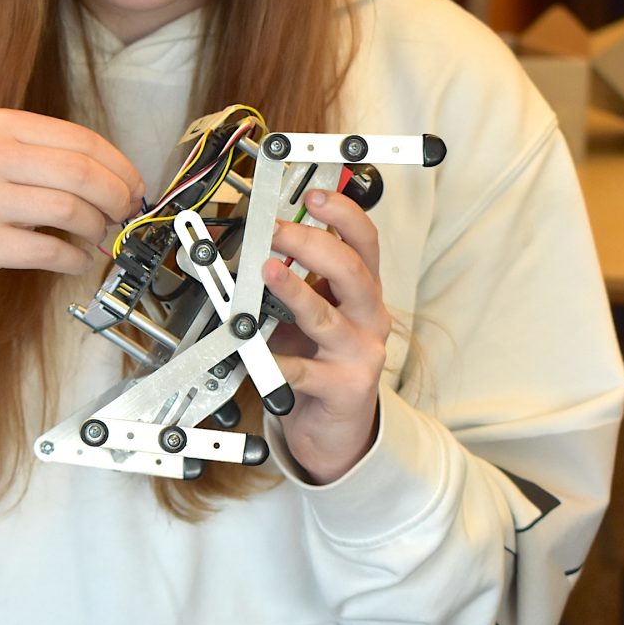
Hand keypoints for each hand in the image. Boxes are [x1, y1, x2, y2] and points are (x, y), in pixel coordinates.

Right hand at [0, 109, 143, 285]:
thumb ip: (50, 156)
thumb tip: (119, 179)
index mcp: (3, 126)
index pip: (83, 140)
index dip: (121, 167)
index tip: (135, 186)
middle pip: (82, 173)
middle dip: (117, 197)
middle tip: (124, 213)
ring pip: (70, 210)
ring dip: (97, 228)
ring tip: (96, 234)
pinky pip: (49, 251)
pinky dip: (74, 258)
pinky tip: (76, 258)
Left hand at [262, 188, 389, 484]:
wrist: (338, 428)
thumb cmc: (321, 363)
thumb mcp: (314, 315)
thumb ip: (296, 281)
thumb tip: (257, 246)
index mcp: (363, 292)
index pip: (364, 242)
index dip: (343, 214)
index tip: (315, 195)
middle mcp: (368, 318)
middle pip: (351, 270)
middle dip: (310, 244)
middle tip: (274, 231)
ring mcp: (359, 353)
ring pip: (327, 315)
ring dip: (294, 291)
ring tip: (268, 272)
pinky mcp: (343, 388)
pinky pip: (302, 370)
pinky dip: (276, 360)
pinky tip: (254, 352)